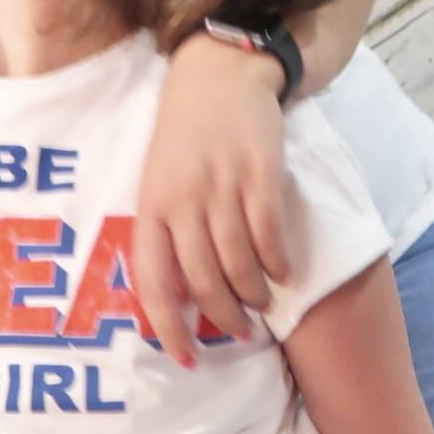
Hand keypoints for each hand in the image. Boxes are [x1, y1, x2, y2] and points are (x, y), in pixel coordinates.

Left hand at [134, 31, 291, 363]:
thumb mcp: (158, 181)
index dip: (167, 328)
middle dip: (224, 318)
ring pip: (239, 263)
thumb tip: (176, 297)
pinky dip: (277, 263)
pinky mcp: (260, 174)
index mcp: (151, 207)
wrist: (219, 75)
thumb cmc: (184, 137)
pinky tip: (282, 274)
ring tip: (260, 305)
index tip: (185, 358)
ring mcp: (223, 187)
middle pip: (203, 281)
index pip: (153, 282)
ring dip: (253, 294)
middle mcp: (183, 201)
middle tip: (239, 332)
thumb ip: (164, 232)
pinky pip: (269, 234)